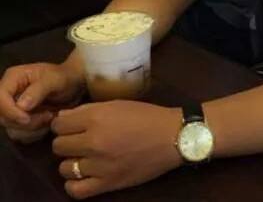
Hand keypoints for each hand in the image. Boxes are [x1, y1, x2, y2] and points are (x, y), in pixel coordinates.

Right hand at [0, 62, 83, 142]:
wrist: (73, 85)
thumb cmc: (64, 77)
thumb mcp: (55, 79)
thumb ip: (38, 90)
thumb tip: (21, 106)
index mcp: (13, 78)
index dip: (9, 111)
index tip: (27, 118)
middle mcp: (9, 93)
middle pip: (3, 117)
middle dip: (25, 122)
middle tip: (48, 116)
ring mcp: (12, 108)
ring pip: (11, 128)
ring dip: (32, 128)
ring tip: (50, 117)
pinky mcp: (19, 120)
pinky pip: (20, 134)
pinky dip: (34, 133)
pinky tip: (47, 123)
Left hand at [52, 100, 181, 198]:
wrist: (172, 136)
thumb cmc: (147, 116)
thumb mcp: (118, 104)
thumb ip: (89, 109)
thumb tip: (63, 118)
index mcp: (97, 118)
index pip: (59, 124)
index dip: (63, 124)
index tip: (71, 125)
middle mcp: (94, 141)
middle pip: (58, 146)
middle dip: (67, 141)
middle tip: (80, 139)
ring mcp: (99, 165)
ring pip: (64, 167)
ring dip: (72, 161)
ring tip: (85, 156)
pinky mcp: (107, 183)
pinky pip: (75, 190)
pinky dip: (74, 183)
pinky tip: (84, 174)